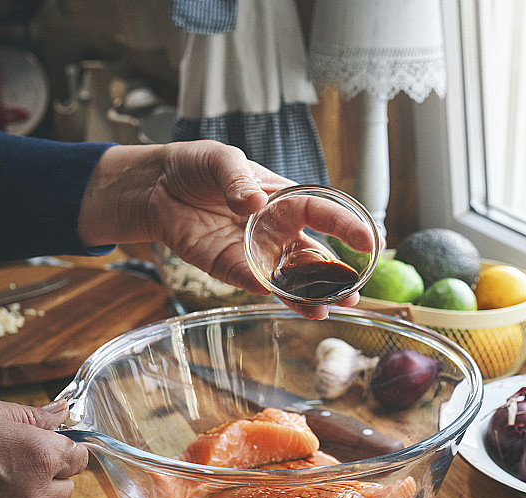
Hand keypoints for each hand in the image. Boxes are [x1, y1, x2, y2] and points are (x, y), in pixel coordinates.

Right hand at [0, 395, 88, 497]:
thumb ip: (33, 417)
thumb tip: (59, 413)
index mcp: (40, 456)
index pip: (79, 457)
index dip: (66, 448)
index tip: (54, 445)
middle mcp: (34, 493)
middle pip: (66, 488)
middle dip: (52, 475)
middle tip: (21, 462)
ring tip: (1, 480)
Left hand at [78, 140, 367, 318]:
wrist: (156, 188)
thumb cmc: (196, 167)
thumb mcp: (221, 160)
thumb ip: (238, 180)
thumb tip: (253, 207)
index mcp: (285, 200)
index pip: (324, 214)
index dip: (348, 227)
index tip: (369, 241)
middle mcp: (278, 230)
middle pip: (315, 257)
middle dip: (337, 276)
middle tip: (355, 292)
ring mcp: (257, 253)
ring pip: (293, 279)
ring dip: (313, 295)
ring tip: (332, 309)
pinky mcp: (232, 269)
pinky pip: (257, 284)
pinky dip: (276, 296)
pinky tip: (296, 306)